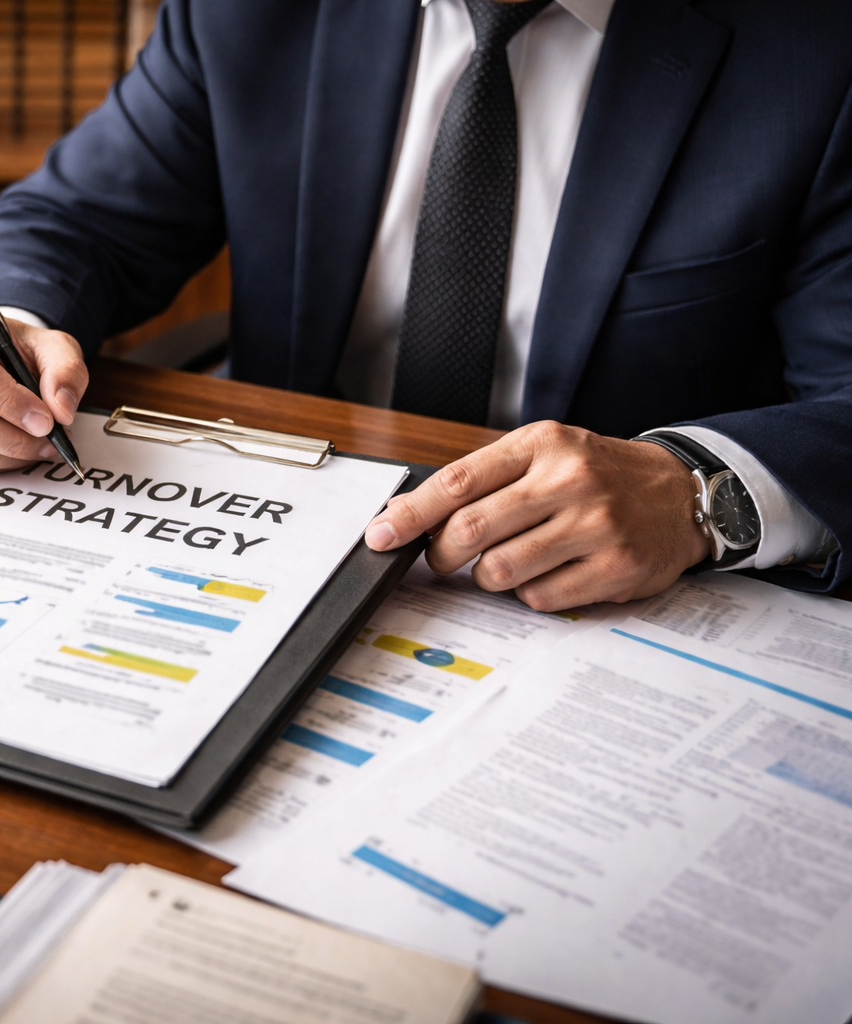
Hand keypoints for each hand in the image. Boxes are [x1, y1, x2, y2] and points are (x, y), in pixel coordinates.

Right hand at [0, 307, 87, 473]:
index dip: (10, 401)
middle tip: (46, 441)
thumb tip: (61, 409)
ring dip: (4, 456)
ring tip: (34, 448)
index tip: (44, 420)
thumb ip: (65, 370)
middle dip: (11, 437)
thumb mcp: (50, 345)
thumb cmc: (15, 350)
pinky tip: (11, 452)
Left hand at [363, 421, 711, 609]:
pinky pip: (539, 597)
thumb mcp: (544, 454)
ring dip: (489, 576)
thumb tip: (407, 515)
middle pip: (471, 529)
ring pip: (499, 570)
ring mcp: (595, 524)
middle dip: (442, 553)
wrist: (680, 493)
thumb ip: (483, 480)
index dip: (410, 514)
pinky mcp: (614, 567)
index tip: (381, 535)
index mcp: (542, 444)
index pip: (458, 481)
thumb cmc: (597, 475)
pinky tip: (549, 572)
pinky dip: (529, 593)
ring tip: (509, 561)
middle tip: (444, 558)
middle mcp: (569, 480)